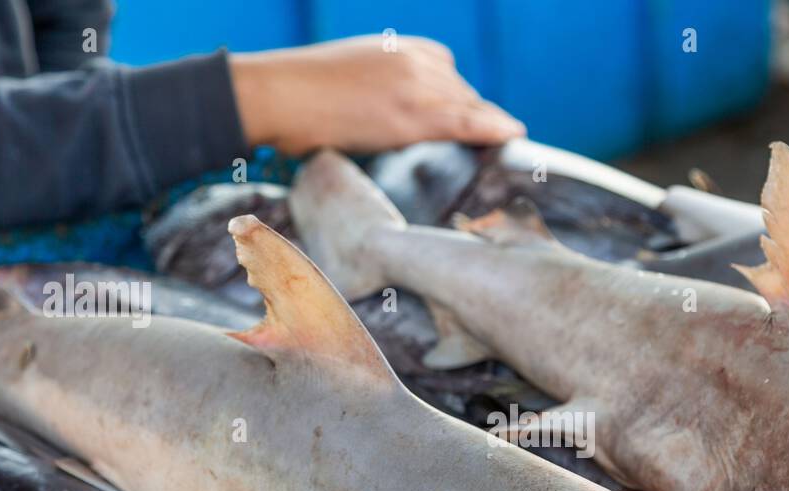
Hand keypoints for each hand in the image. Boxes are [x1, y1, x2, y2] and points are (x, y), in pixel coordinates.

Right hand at [230, 35, 525, 153]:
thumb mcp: (349, 74)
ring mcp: (414, 87)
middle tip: (491, 141)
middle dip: (475, 117)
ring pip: (468, 107)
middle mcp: (414, 61)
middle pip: (462, 93)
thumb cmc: (298, 92)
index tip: (471, 118)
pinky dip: (492, 128)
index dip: (460, 101)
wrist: (275, 93)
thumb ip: (380, 87)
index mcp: (398, 47)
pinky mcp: (409, 116)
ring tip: (510, 145)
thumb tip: (384, 114)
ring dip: (488, 127)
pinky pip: (463, 122)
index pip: (449, 73)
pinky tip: (513, 135)